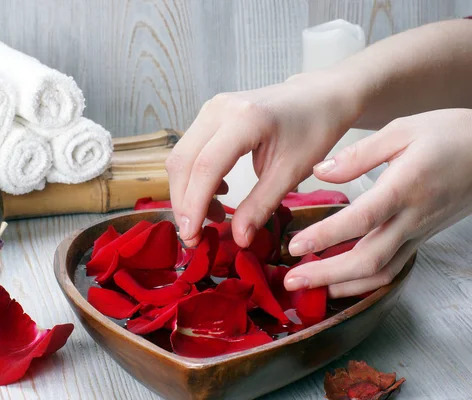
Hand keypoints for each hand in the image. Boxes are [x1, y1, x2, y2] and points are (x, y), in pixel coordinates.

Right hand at [166, 72, 362, 246]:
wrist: (318, 97)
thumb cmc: (312, 131)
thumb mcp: (291, 173)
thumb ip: (261, 206)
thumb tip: (239, 239)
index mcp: (245, 120)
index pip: (206, 167)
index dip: (194, 204)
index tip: (192, 237)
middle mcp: (219, 109)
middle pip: (183, 162)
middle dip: (184, 203)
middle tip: (195, 236)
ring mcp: (211, 108)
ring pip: (180, 157)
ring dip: (187, 192)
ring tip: (213, 216)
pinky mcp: (209, 114)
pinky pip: (189, 150)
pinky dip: (194, 178)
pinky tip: (218, 193)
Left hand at [285, 108, 471, 297]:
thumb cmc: (449, 135)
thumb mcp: (402, 131)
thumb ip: (359, 154)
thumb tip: (320, 171)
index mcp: (404, 187)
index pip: (361, 219)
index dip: (326, 236)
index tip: (296, 246)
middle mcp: (412, 217)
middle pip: (369, 258)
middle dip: (327, 274)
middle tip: (292, 281)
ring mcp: (419, 232)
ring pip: (382, 272)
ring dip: (344, 285)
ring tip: (312, 289)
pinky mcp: (421, 239)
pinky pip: (394, 269)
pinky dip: (366, 283)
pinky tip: (342, 284)